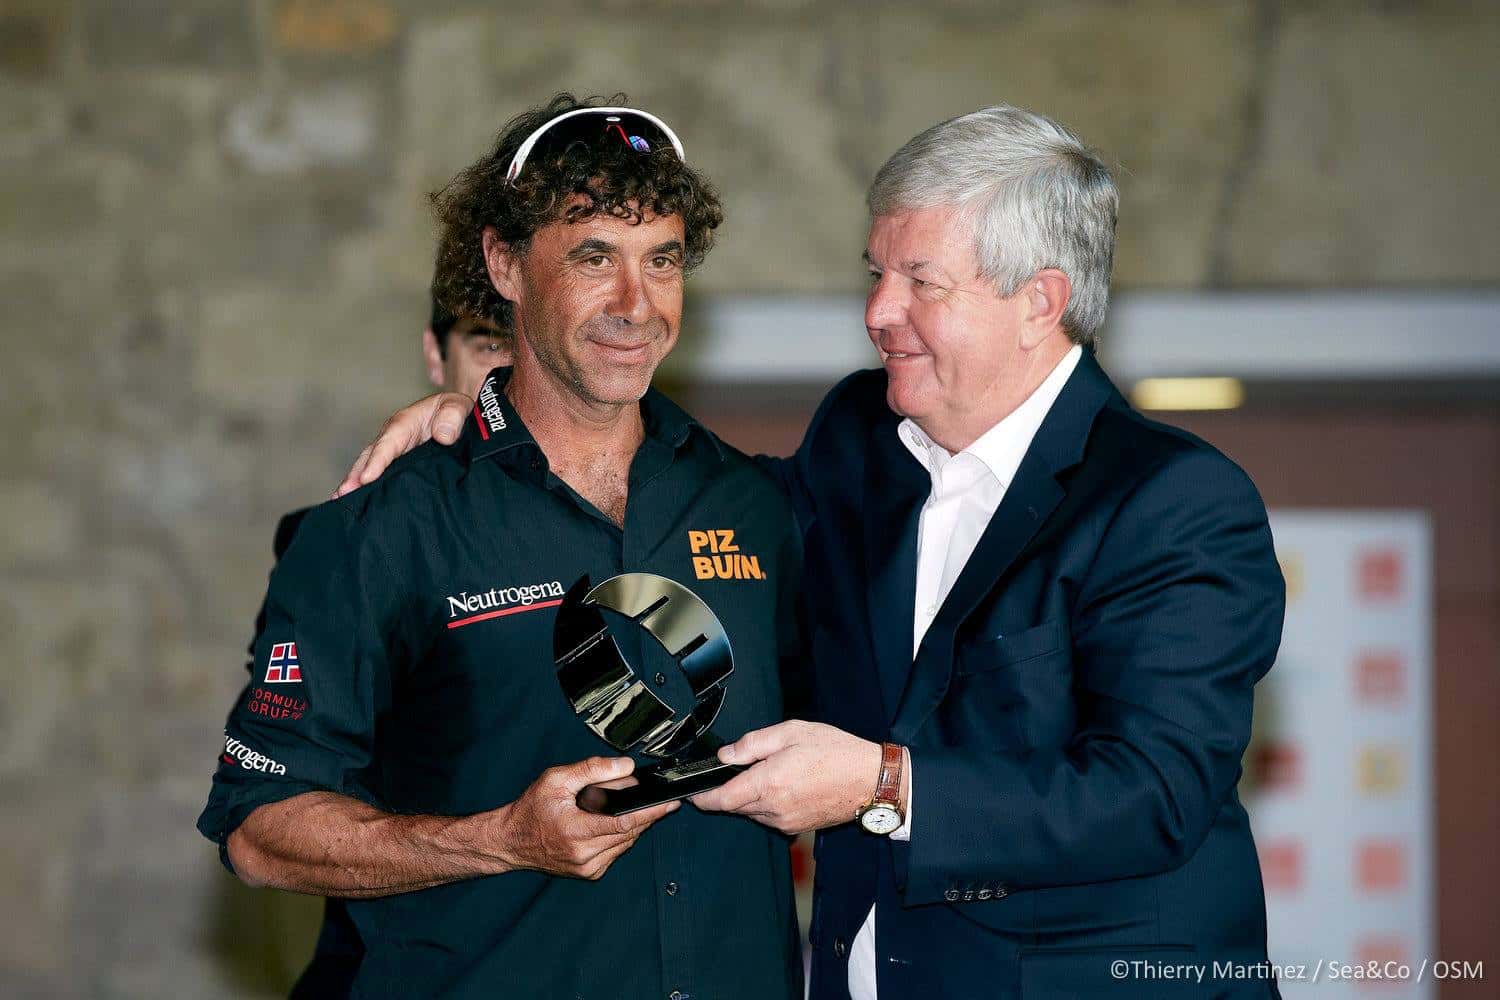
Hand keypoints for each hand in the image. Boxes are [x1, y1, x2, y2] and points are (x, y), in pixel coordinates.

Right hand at [332, 390, 474, 497]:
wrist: (455, 417)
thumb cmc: (453, 410)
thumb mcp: (457, 407)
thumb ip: (451, 418)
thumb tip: (443, 436)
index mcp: (404, 424)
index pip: (388, 443)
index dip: (377, 461)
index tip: (367, 477)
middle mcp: (392, 438)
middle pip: (369, 457)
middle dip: (355, 476)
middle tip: (343, 494)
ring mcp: (391, 452)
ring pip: (368, 467)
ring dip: (355, 484)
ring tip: (341, 501)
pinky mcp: (395, 464)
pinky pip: (379, 475)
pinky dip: (366, 487)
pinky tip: (357, 503)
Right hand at [491, 756, 677, 879]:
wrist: (511, 841)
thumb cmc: (530, 810)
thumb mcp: (556, 779)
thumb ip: (592, 770)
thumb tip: (626, 767)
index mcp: (575, 832)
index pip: (623, 823)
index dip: (650, 813)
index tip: (669, 803)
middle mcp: (584, 855)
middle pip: (629, 833)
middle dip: (643, 813)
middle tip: (646, 796)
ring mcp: (587, 867)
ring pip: (626, 843)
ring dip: (632, 824)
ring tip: (624, 806)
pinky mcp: (590, 872)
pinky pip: (616, 851)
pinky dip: (620, 836)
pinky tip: (612, 822)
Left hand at [690, 721, 881, 835]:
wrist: (869, 780)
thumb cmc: (836, 753)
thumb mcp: (791, 732)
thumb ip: (752, 743)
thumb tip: (726, 754)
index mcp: (769, 783)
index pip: (721, 799)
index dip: (702, 797)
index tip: (693, 792)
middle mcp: (774, 809)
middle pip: (734, 806)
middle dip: (729, 790)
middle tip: (742, 768)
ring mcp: (785, 822)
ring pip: (752, 812)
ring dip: (750, 796)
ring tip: (772, 772)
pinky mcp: (796, 827)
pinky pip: (769, 817)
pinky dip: (767, 803)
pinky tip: (785, 784)